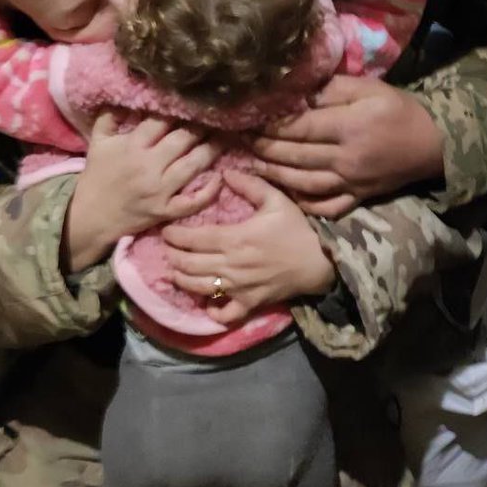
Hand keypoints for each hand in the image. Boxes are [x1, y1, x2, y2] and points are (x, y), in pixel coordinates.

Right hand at [63, 114, 220, 272]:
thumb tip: (124, 92)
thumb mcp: (98, 142)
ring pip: (192, 166)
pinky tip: (220, 178)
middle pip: (182, 140)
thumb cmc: (96, 176)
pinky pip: (191, 202)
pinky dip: (208, 192)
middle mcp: (148, 166)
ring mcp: (159, 190)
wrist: (90, 217)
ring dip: (212, 149)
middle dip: (202, 125)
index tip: (194, 99)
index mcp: (132, 146)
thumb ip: (110, 116)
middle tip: (219, 114)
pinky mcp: (165, 211)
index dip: (179, 108)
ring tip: (226, 136)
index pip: (160, 121)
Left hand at [163, 170, 335, 324]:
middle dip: (173, 256)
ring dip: (182, 280)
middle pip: (190, 265)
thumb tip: (225, 172)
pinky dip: (212, 311)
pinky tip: (205, 303)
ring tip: (173, 271)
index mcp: (235, 238)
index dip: (175, 236)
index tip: (165, 231)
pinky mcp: (250, 304)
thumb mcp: (276, 199)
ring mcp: (239, 288)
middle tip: (166, 249)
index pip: (195, 239)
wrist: (320, 261)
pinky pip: (225, 314)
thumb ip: (250, 184)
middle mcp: (232, 265)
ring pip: (200, 288)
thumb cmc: (296, 228)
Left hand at [255, 76, 444, 216]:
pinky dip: (304, 203)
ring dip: (275, 175)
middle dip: (265, 149)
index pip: (300, 128)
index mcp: (349, 127)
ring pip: (304, 183)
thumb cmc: (399, 109)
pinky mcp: (358, 197)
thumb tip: (299, 94)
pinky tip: (286, 194)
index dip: (273, 125)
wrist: (433, 143)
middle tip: (242, 141)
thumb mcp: (369, 88)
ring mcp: (351, 182)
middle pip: (296, 156)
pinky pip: (326, 206)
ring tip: (253, 165)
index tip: (251, 120)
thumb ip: (332, 90)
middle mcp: (346, 158)